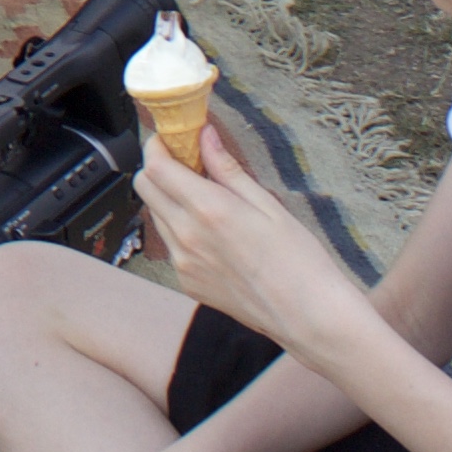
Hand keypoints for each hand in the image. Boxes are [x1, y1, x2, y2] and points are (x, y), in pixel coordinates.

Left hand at [132, 120, 371, 361]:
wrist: (306, 315)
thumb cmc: (297, 259)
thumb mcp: (268, 204)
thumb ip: (228, 170)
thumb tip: (205, 137)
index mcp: (207, 210)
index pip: (156, 167)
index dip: (157, 146)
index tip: (170, 139)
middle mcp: (186, 236)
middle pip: (145, 188)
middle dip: (158, 168)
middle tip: (186, 163)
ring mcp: (183, 263)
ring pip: (156, 216)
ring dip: (168, 199)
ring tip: (204, 199)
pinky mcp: (187, 282)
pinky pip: (171, 246)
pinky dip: (180, 230)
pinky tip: (212, 234)